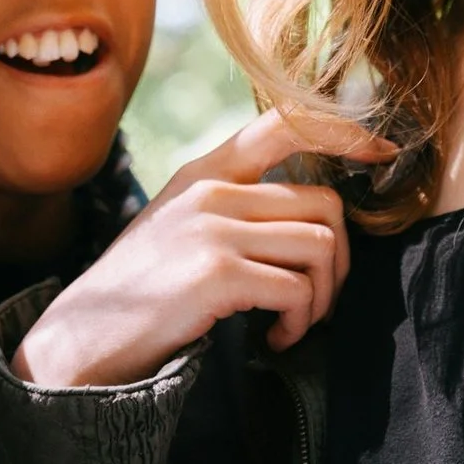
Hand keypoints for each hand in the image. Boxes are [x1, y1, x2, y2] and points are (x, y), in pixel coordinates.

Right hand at [12, 108, 392, 387]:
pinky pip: (296, 289)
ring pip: (321, 246)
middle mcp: (211, 188)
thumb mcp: (178, 222)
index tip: (382, 153)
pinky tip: (274, 340)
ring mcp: (213, 228)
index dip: (344, 131)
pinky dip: (298, 322)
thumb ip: (231, 203)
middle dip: (339, 264)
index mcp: (206, 171)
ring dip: (323, 298)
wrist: (81, 338)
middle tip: (317, 302)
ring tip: (296, 324)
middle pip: (323, 205)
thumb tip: (308, 212)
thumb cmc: (141, 289)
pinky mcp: (216, 273)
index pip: (286, 123)